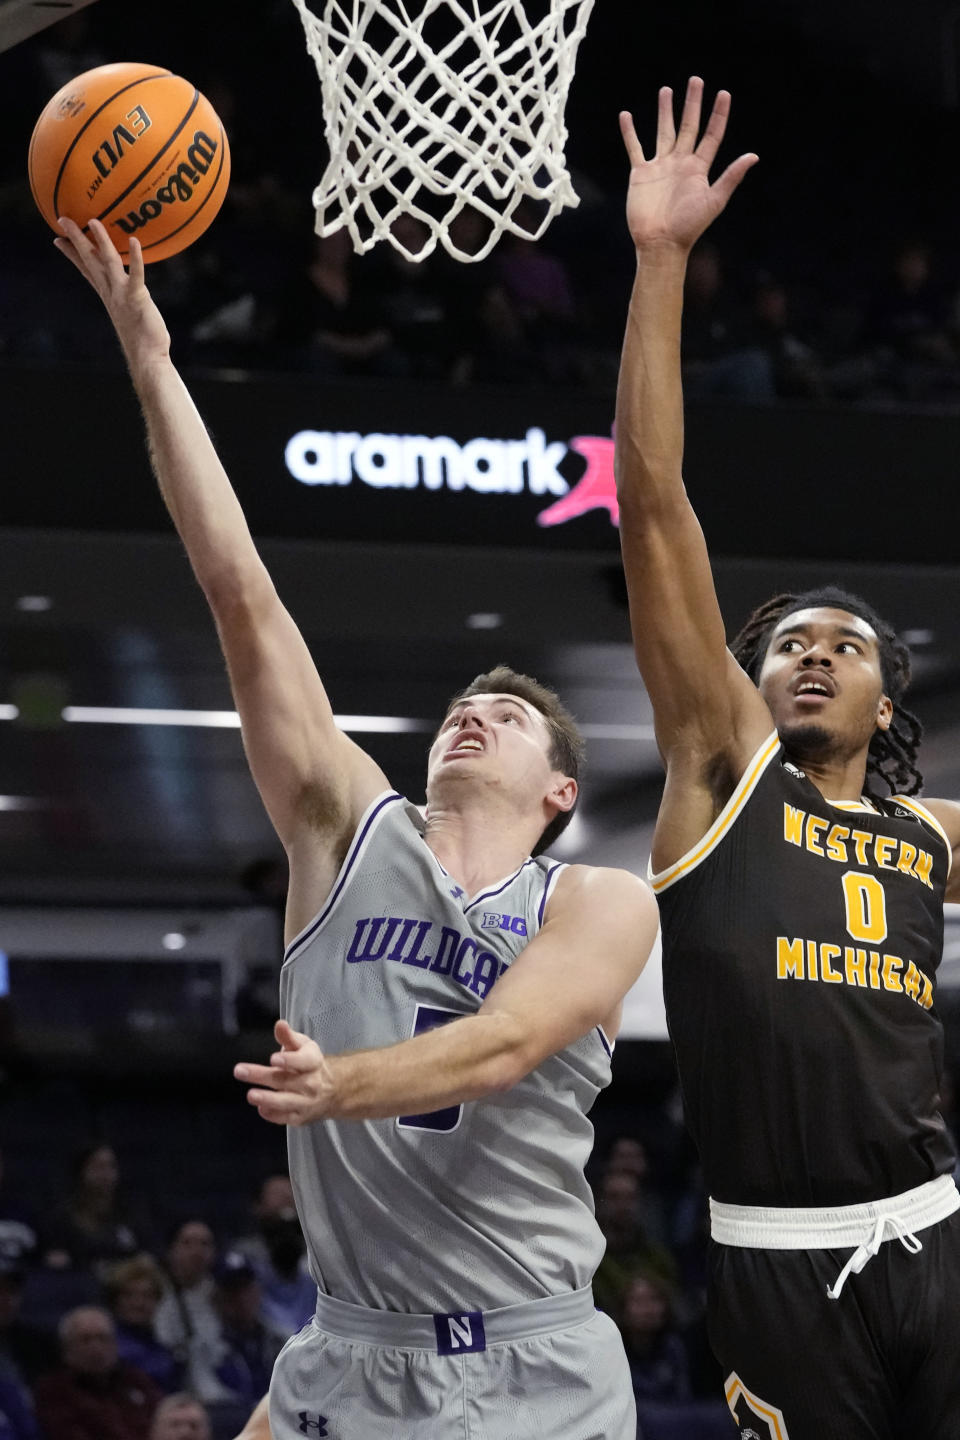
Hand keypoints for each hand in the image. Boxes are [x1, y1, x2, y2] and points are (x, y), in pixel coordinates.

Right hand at [53, 217, 169, 366]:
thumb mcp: (128, 314)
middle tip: (62, 219)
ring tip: (93, 221)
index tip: (58, 238)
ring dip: (99, 241)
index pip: (85, 269)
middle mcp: (110, 292)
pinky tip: (134, 241)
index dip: (71, 253)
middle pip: (90, 260)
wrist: (147, 359)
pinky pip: (136, 275)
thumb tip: (127, 295)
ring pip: (107, 262)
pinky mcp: (137, 299)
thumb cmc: (143, 338)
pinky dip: (135, 258)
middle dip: (76, 239)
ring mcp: (122, 295)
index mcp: (107, 294)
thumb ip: (125, 300)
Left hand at [234, 1020, 336, 1125]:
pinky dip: (273, 1114)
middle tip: (240, 1071)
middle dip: (262, 1075)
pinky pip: (285, 1117)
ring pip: (285, 1101)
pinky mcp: (300, 1117)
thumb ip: (288, 1037)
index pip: (303, 1061)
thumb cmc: (310, 1065)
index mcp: (312, 1062)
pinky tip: (261, 1107)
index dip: (289, 1060)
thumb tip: (279, 1024)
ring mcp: (305, 1102)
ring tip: (251, 1094)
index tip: (274, 1059)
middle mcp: (311, 1083)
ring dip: (267, 1099)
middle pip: (285, 1080)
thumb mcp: (303, 1046)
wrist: (332, 1090)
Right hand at [619, 77, 757, 251]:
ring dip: (665, 112)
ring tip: (666, 90)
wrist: (660, 243)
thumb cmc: (688, 226)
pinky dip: (630, 132)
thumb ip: (731, 177)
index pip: (711, 135)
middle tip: (695, 80)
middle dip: (692, 104)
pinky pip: (635, 148)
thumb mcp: (714, 200)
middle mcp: (680, 163)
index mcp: (699, 168)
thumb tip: (753, 156)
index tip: (723, 93)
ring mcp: (660, 167)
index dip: (718, 115)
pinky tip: (626, 116)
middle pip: (688, 126)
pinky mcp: (640, 174)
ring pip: (663, 132)